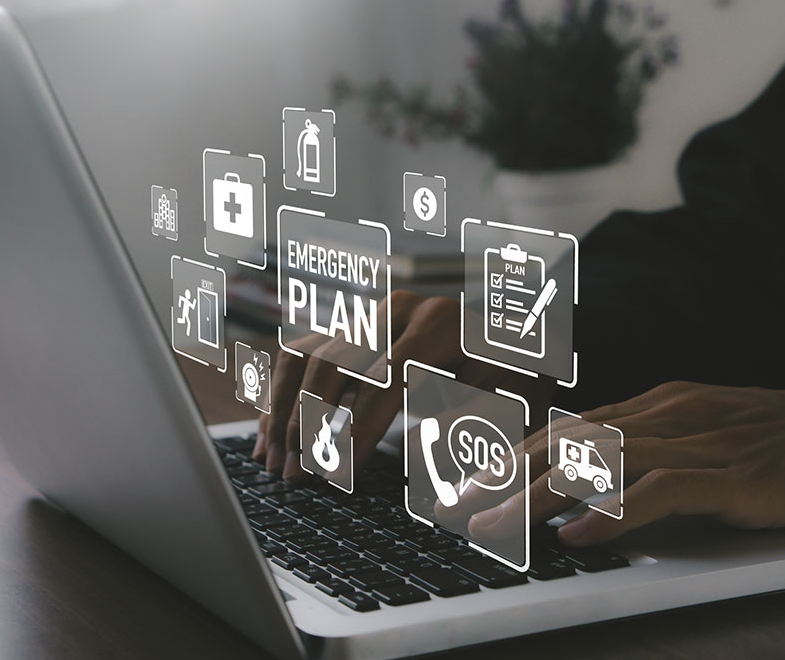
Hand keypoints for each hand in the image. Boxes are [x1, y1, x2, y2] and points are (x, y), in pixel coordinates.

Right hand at [254, 291, 552, 480]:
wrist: (515, 342)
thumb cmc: (514, 379)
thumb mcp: (508, 403)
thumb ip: (466, 426)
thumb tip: (405, 453)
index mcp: (438, 324)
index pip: (382, 380)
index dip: (355, 430)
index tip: (337, 475)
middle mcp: (399, 309)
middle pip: (333, 363)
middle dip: (309, 423)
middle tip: (297, 475)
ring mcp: (373, 313)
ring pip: (308, 355)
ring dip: (284, 409)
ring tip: (273, 461)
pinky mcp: (357, 326)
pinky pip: (304, 353)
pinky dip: (282, 393)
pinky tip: (270, 434)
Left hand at [442, 381, 784, 546]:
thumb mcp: (709, 440)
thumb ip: (653, 458)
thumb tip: (592, 495)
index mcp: (660, 406)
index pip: (568, 427)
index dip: (513, 454)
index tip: (470, 482)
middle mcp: (669, 415)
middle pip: (567, 440)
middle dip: (504, 474)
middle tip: (457, 506)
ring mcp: (700, 441)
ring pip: (599, 462)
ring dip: (536, 495)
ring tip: (493, 525)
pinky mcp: (734, 474)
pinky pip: (661, 493)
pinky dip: (615, 514)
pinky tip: (578, 537)